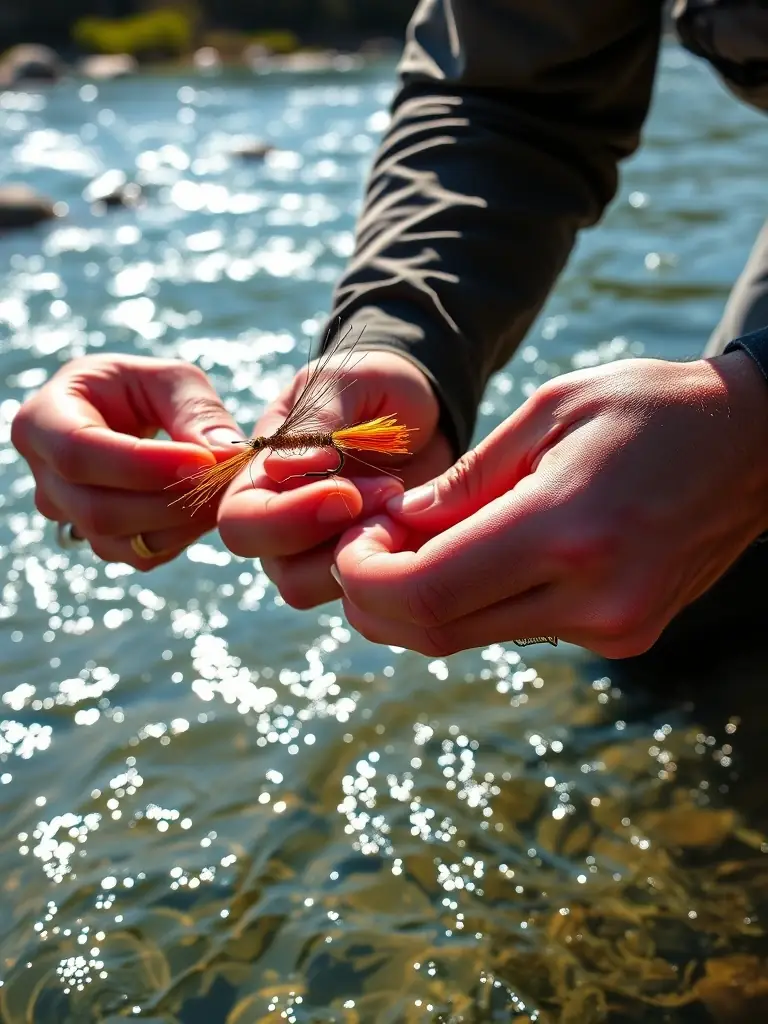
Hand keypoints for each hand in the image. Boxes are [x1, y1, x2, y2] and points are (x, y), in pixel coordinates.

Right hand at [11, 354, 243, 567]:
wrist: (125, 416)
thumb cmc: (141, 390)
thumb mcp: (169, 381)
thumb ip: (197, 412)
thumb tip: (226, 455)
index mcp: (42, 419)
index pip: (78, 452)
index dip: (142, 464)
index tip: (204, 461)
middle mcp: (44, 475)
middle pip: (97, 509)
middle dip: (170, 501)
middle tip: (225, 481)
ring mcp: (68, 515)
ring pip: (118, 540)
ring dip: (181, 523)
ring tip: (221, 491)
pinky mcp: (99, 540)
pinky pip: (140, 554)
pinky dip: (181, 537)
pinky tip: (204, 507)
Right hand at [217, 349, 452, 607]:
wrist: (425, 410)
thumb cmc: (374, 386)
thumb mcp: (346, 382)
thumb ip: (315, 420)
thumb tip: (283, 470)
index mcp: (259, 475)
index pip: (240, 521)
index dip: (287, 518)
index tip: (346, 490)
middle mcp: (280, 523)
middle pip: (280, 570)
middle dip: (334, 539)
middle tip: (387, 492)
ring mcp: (321, 553)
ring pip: (323, 590)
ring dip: (366, 552)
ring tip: (400, 500)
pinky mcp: (363, 568)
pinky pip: (367, 595)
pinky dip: (396, 565)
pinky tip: (416, 522)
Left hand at [332, 353, 767, 658]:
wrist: (754, 444)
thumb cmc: (649, 406)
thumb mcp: (550, 412)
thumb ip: (467, 481)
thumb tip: (397, 527)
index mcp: (568, 530)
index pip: (427, 591)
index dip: (365, 577)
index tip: (353, 541)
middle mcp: (592, 598)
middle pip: (437, 632)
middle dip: (377, 600)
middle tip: (364, 549)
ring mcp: (612, 627)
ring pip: (472, 638)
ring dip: (421, 602)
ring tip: (412, 544)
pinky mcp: (622, 637)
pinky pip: (518, 629)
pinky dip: (475, 602)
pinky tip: (473, 557)